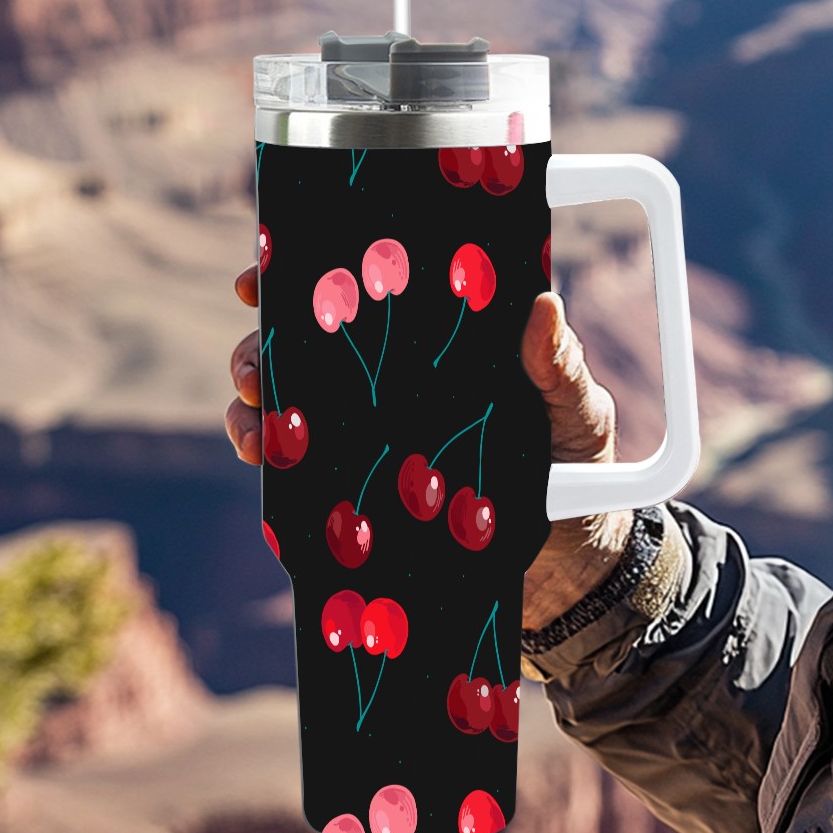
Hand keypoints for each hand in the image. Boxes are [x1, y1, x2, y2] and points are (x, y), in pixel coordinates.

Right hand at [223, 273, 634, 630]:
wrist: (572, 564)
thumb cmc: (578, 465)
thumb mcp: (577, 410)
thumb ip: (559, 367)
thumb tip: (544, 305)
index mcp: (438, 341)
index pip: (370, 292)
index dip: (314, 273)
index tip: (274, 268)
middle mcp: (395, 381)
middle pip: (309, 346)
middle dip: (263, 345)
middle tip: (256, 364)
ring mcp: (373, 435)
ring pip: (291, 404)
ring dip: (255, 403)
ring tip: (254, 419)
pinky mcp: (362, 489)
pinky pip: (301, 468)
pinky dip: (271, 458)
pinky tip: (264, 460)